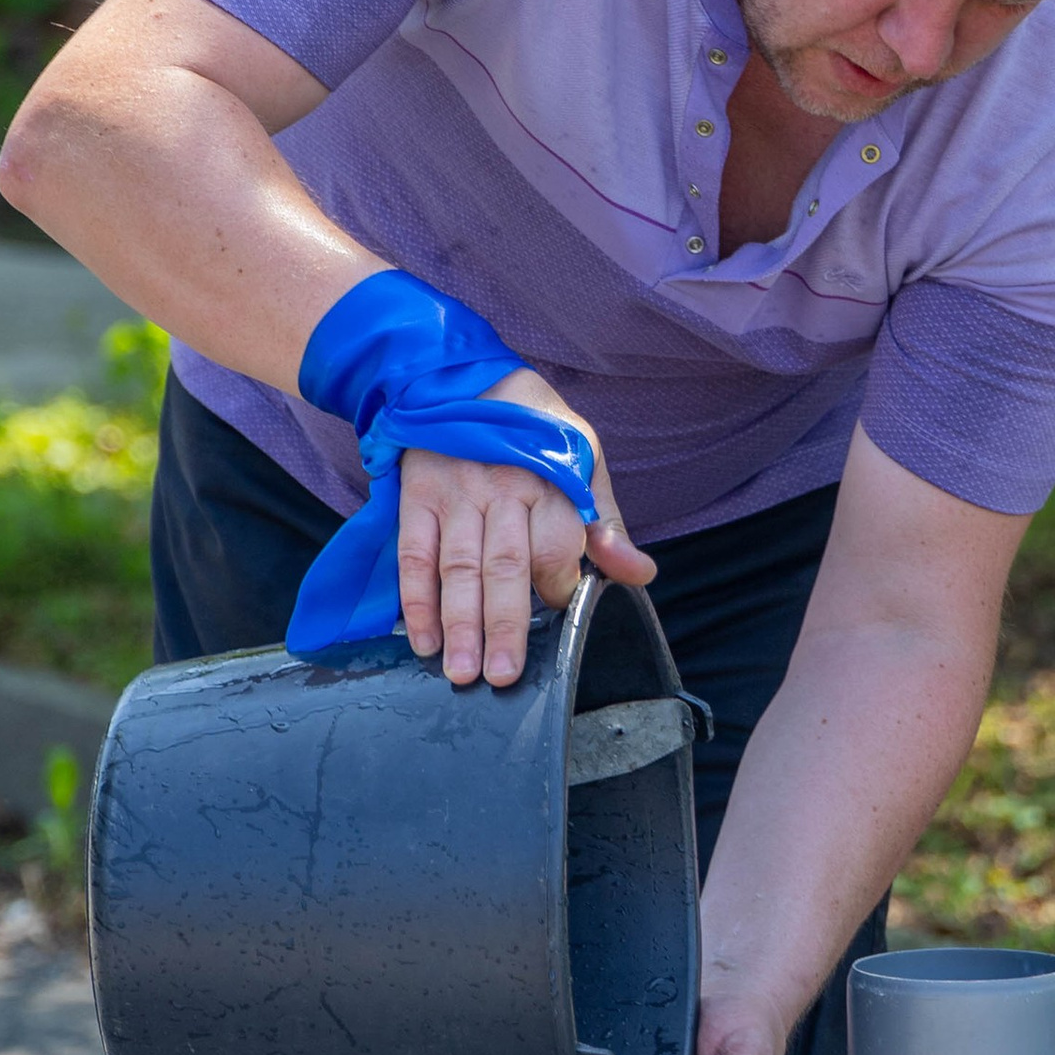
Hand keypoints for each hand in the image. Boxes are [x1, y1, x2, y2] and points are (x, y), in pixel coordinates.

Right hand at [398, 373, 654, 686]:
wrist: (462, 376)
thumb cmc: (533, 427)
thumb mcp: (583, 458)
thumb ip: (607, 521)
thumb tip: (639, 574)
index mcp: (548, 481)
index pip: (555, 547)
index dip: (558, 587)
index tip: (558, 614)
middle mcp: (501, 489)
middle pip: (504, 567)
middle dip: (505, 626)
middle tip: (503, 677)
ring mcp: (455, 494)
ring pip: (458, 568)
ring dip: (459, 624)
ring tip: (463, 673)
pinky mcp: (417, 497)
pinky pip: (415, 554)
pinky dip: (415, 600)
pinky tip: (422, 642)